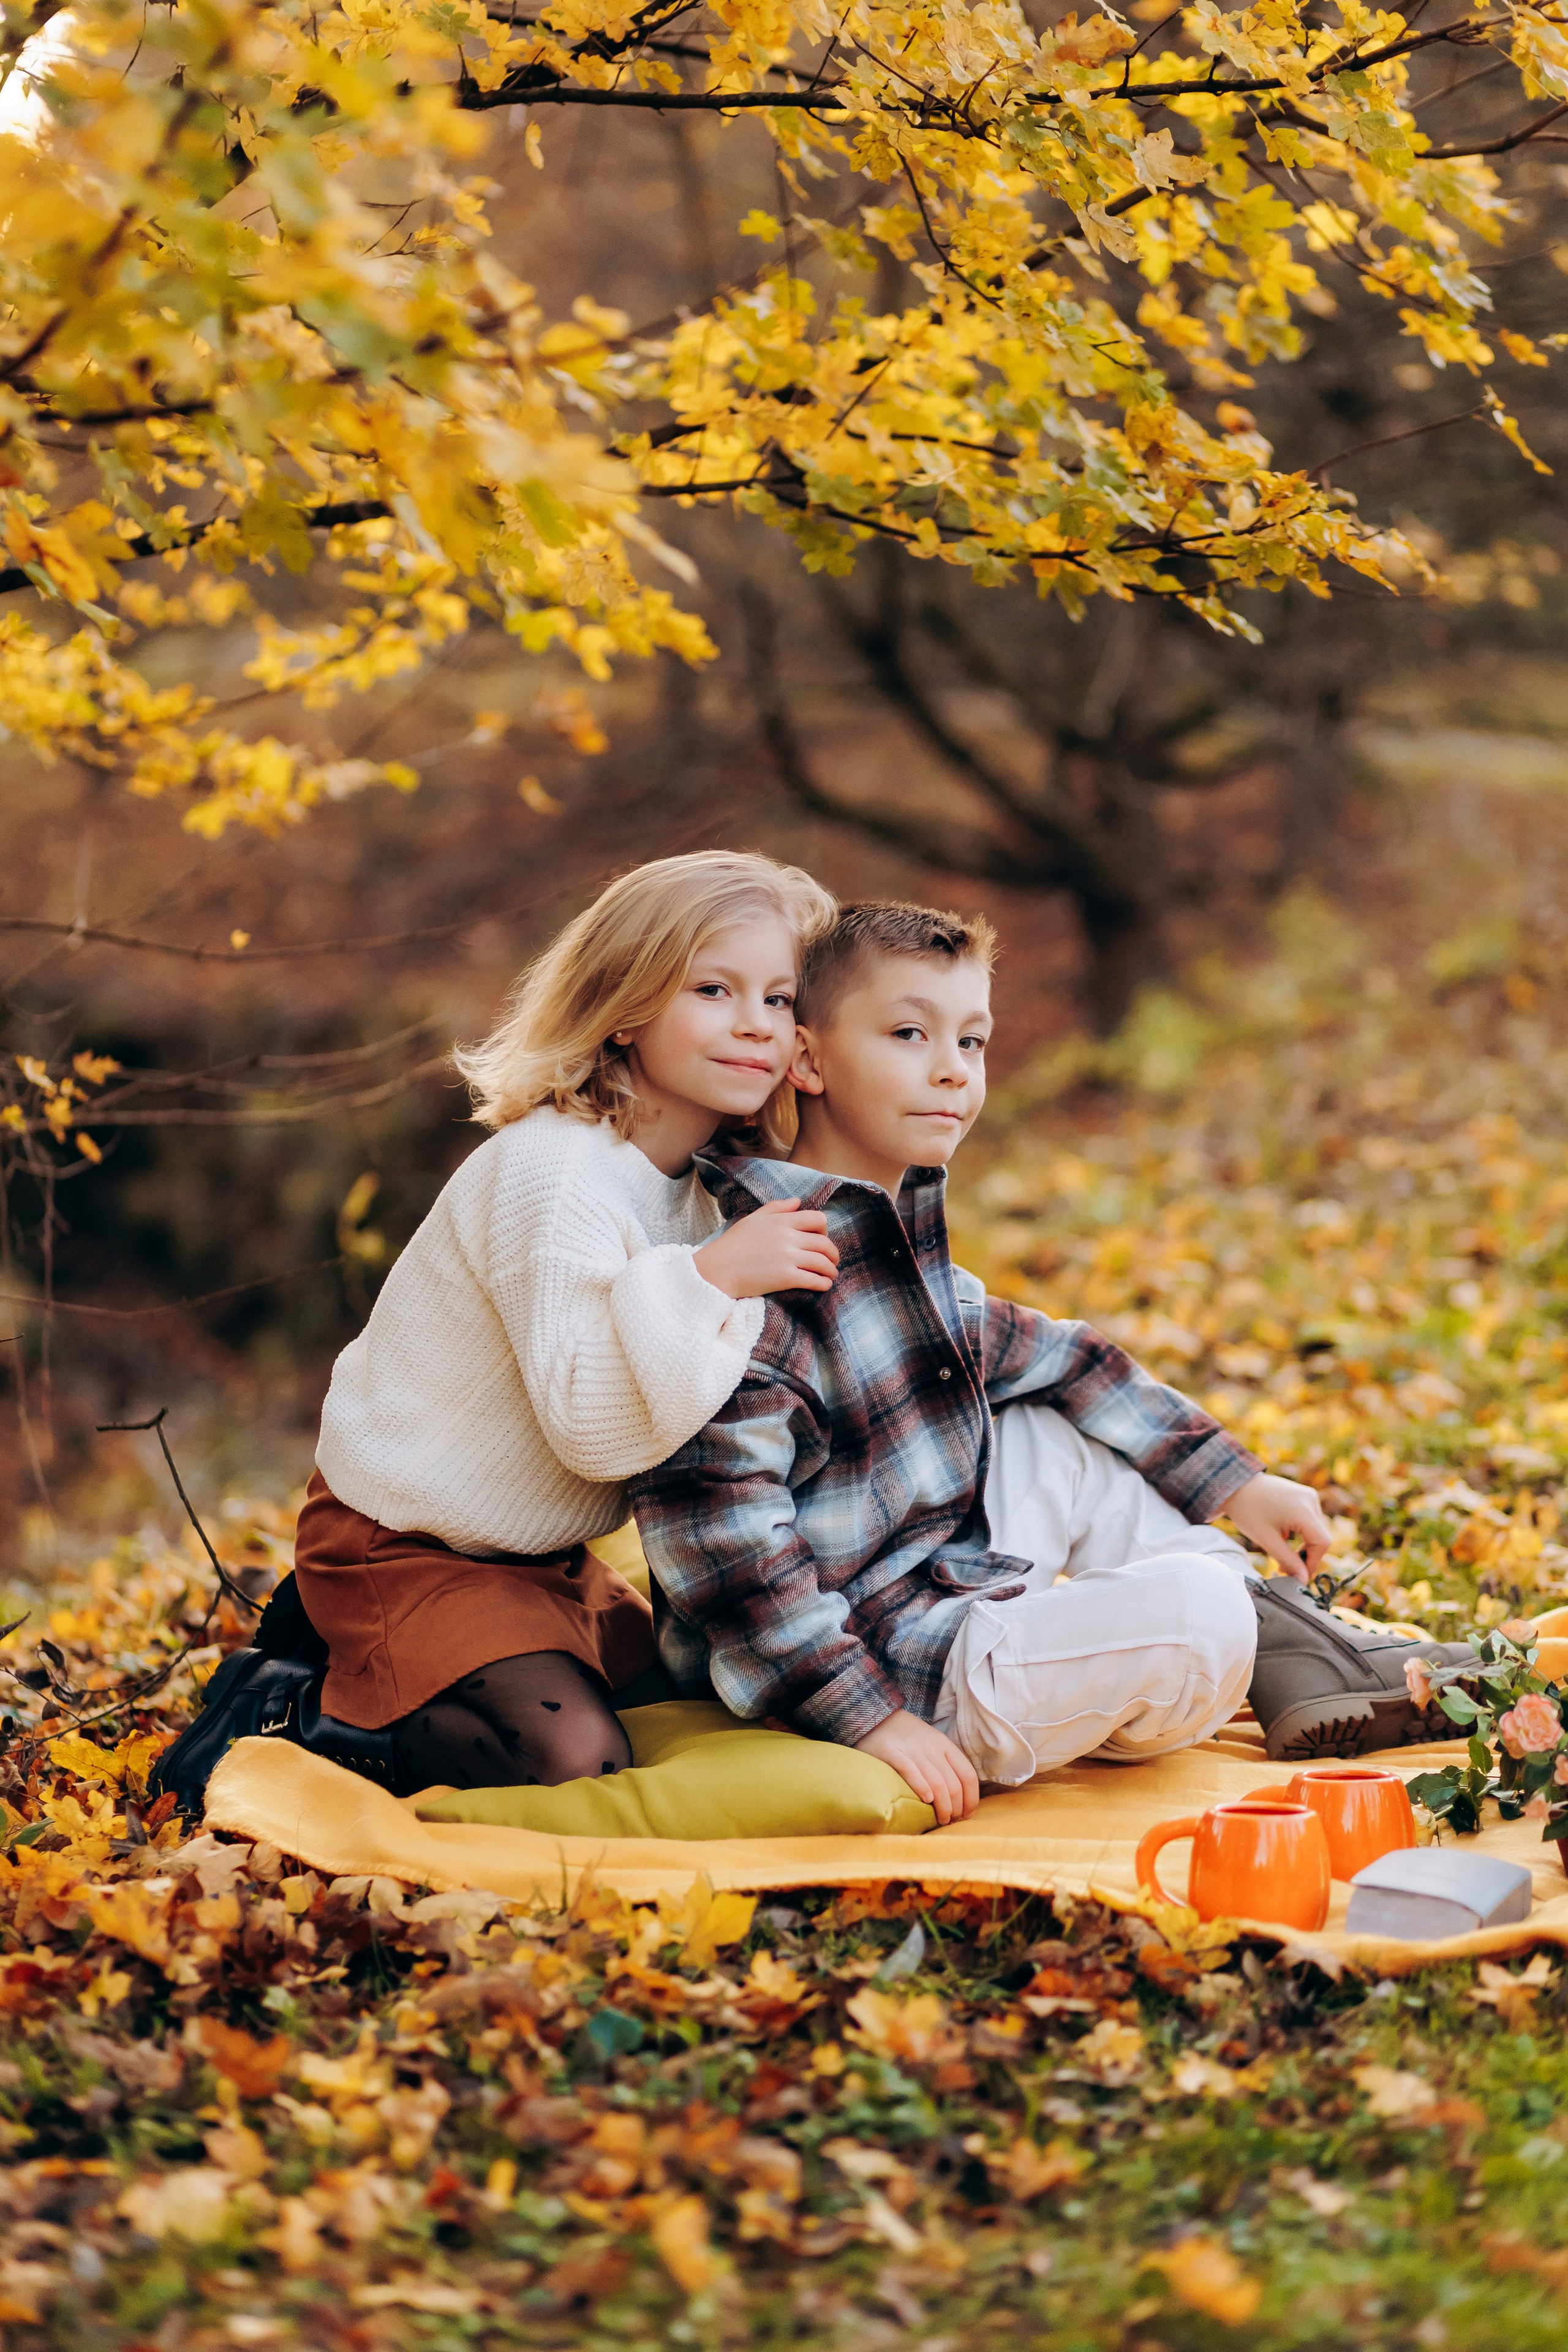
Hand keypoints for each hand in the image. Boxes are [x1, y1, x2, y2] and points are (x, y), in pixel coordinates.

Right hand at [695, 1199, 838, 1298]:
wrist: (717, 1270)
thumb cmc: (732, 1245)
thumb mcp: (753, 1219)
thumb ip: (776, 1208)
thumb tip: (798, 1202)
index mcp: (781, 1221)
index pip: (817, 1219)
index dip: (825, 1230)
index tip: (822, 1239)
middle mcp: (788, 1237)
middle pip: (824, 1242)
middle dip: (833, 1254)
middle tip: (832, 1261)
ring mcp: (788, 1257)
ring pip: (823, 1262)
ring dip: (831, 1270)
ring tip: (830, 1275)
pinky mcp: (786, 1278)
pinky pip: (814, 1280)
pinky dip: (824, 1283)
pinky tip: (824, 1285)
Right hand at [855, 1709, 978, 1824]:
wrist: (877, 1716)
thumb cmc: (908, 1738)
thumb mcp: (932, 1744)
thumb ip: (946, 1764)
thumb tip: (961, 1796)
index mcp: (945, 1745)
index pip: (968, 1775)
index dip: (971, 1798)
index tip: (967, 1815)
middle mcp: (931, 1747)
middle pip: (953, 1783)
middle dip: (956, 1808)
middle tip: (952, 1821)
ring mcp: (912, 1749)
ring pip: (936, 1782)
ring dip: (942, 1806)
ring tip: (942, 1820)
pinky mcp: (891, 1752)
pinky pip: (910, 1771)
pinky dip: (921, 1787)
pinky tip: (926, 1800)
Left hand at [1222, 1471, 1331, 1582]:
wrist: (1234, 1486)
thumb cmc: (1247, 1510)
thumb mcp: (1267, 1540)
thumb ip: (1288, 1561)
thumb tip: (1302, 1580)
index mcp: (1304, 1509)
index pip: (1322, 1542)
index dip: (1313, 1562)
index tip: (1298, 1574)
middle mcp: (1310, 1499)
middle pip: (1320, 1536)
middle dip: (1306, 1555)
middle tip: (1286, 1567)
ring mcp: (1308, 1495)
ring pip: (1315, 1529)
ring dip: (1303, 1544)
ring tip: (1282, 1552)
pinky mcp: (1303, 1495)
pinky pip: (1310, 1520)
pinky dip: (1301, 1532)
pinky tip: (1283, 1536)